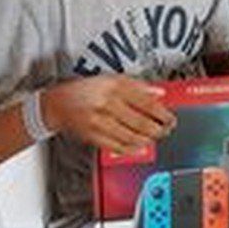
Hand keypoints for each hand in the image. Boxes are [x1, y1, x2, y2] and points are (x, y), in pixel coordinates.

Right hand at [41, 75, 176, 153]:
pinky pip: (119, 146)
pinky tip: (139, 145)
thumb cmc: (85, 90)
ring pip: (132, 136)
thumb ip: (136, 85)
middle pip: (141, 122)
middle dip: (159, 129)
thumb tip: (159, 92)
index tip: (170, 117)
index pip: (145, 101)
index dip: (162, 112)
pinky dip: (133, 148)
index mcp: (113, 86)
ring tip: (155, 137)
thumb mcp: (111, 79)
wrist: (58, 104)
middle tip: (166, 129)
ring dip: (148, 139)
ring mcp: (100, 122)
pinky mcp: (94, 136)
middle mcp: (107, 104)